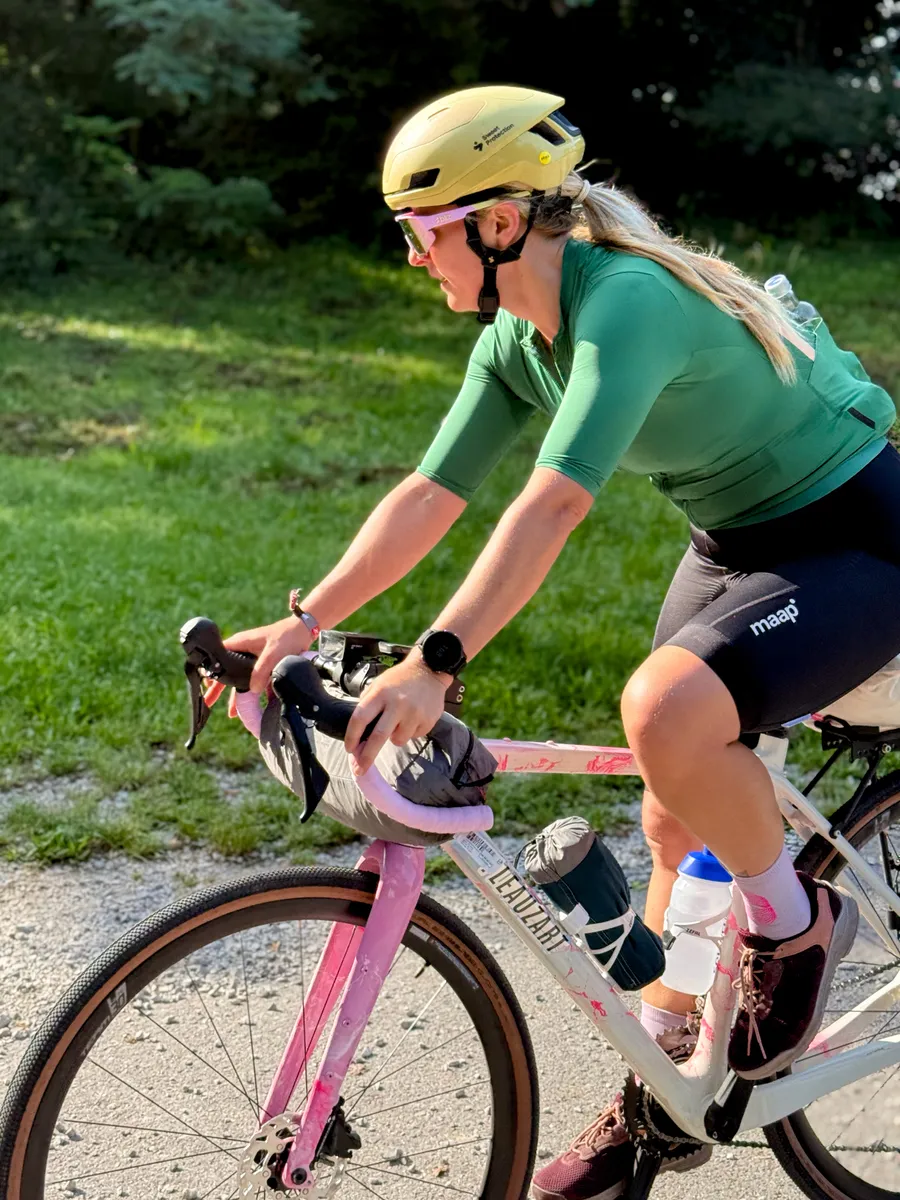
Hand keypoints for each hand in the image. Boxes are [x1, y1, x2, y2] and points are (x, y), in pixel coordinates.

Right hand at [201, 616, 311, 708]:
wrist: (303, 632)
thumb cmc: (286, 637)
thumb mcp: (272, 654)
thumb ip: (260, 671)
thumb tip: (253, 690)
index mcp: (239, 644)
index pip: (218, 657)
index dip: (211, 671)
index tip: (207, 685)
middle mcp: (243, 651)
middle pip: (226, 671)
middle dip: (218, 687)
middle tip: (208, 702)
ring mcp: (253, 659)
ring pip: (239, 679)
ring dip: (235, 695)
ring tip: (231, 713)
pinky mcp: (263, 665)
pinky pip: (252, 681)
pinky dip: (250, 693)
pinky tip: (250, 706)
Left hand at [344, 654, 448, 774]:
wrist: (429, 670)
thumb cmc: (399, 680)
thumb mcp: (378, 684)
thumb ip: (368, 704)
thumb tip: (358, 734)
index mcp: (380, 693)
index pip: (360, 718)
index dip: (352, 736)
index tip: (349, 749)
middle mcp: (397, 703)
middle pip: (378, 737)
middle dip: (367, 757)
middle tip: (360, 770)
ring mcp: (414, 713)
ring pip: (397, 740)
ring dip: (394, 737)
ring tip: (399, 721)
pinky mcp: (428, 720)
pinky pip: (414, 736)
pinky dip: (410, 732)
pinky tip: (413, 717)